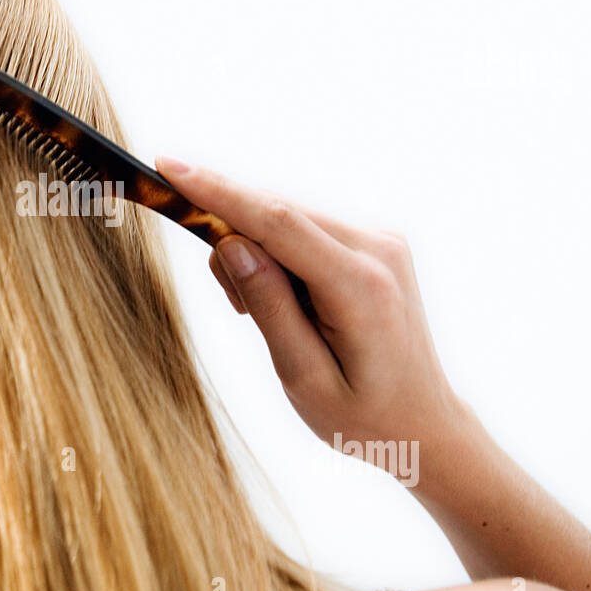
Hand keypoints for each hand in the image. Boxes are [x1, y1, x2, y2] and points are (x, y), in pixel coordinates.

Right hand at [156, 156, 480, 480]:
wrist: (422, 423)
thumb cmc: (361, 416)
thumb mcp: (302, 376)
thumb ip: (268, 306)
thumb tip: (230, 244)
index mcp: (361, 287)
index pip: (276, 221)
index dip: (217, 191)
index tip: (168, 167)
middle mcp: (378, 248)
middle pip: (278, 213)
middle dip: (233, 241)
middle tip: (236, 309)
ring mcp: (381, 239)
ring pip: (288, 217)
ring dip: (258, 252)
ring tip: (274, 319)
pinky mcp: (375, 240)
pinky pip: (306, 227)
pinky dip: (280, 254)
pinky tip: (291, 302)